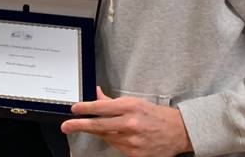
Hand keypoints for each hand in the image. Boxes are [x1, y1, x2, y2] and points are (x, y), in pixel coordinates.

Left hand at [61, 87, 192, 156]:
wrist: (178, 132)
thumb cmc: (156, 115)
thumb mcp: (135, 102)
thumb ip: (113, 101)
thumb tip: (96, 94)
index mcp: (130, 107)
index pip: (101, 107)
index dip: (85, 108)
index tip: (74, 109)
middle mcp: (130, 124)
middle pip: (98, 126)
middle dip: (79, 125)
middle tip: (66, 126)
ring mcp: (132, 141)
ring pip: (106, 137)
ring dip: (99, 132)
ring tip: (98, 127)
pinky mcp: (134, 154)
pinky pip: (116, 147)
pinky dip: (113, 141)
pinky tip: (118, 136)